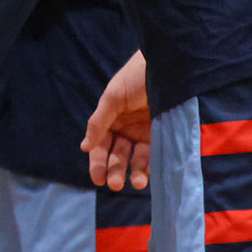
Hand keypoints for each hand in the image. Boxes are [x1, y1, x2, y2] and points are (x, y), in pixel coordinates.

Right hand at [81, 50, 150, 190]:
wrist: (167, 67)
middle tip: (115, 184)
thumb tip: (84, 147)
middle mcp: (126, 129)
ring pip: (136, 159)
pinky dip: (150, 167)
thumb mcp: (112, 98)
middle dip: (114, 170)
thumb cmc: (135, 78)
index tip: (98, 179)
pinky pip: (155, 156)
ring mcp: (145, 133)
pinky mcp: (163, 136)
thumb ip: (98, 122)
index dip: (98, 162)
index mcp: (110, 120)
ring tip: (136, 183)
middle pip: (117, 156)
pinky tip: (146, 175)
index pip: (101, 146)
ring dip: (134, 173)